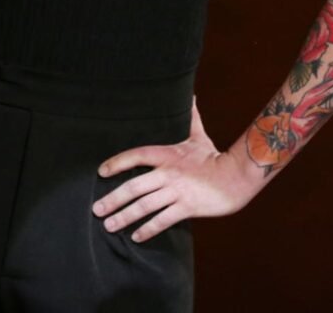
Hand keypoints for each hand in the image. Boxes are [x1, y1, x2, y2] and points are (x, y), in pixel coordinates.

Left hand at [91, 99, 253, 242]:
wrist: (235, 178)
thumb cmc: (214, 157)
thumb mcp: (198, 136)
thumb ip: (191, 117)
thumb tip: (191, 94)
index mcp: (168, 154)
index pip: (137, 155)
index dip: (117, 162)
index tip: (101, 171)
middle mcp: (169, 173)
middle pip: (135, 186)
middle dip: (113, 199)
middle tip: (96, 209)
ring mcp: (177, 191)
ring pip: (145, 206)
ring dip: (125, 217)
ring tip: (109, 225)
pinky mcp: (186, 208)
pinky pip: (162, 221)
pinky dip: (148, 230)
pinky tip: (136, 237)